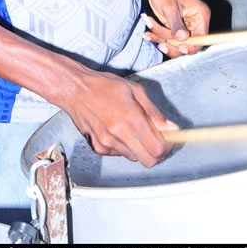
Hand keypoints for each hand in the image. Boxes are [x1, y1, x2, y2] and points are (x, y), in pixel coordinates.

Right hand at [62, 66, 176, 166]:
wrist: (76, 90)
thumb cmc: (104, 86)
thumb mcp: (135, 90)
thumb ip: (154, 112)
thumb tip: (170, 127)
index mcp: (131, 118)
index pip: (158, 148)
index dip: (168, 147)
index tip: (169, 140)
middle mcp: (119, 134)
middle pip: (149, 161)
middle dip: (157, 153)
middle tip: (158, 141)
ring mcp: (108, 143)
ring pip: (134, 158)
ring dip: (141, 149)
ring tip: (136, 130)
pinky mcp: (99, 148)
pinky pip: (120, 154)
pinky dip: (125, 146)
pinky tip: (121, 131)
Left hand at [142, 0, 209, 56]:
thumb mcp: (170, 6)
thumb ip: (176, 23)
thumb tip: (182, 38)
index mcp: (201, 14)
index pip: (202, 37)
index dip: (193, 46)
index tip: (181, 48)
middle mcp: (195, 22)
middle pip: (188, 44)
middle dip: (172, 44)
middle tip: (161, 45)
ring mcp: (184, 26)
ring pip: (175, 42)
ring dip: (160, 37)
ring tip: (149, 24)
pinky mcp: (174, 27)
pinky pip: (167, 38)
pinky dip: (157, 36)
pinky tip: (148, 32)